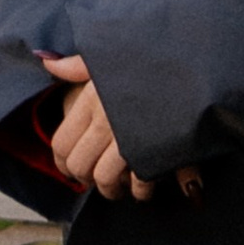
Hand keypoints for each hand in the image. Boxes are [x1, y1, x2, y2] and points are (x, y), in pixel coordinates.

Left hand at [38, 53, 153, 201]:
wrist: (196, 63)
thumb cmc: (155, 60)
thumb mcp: (113, 54)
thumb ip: (79, 64)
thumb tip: (47, 62)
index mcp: (92, 98)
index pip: (61, 143)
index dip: (63, 163)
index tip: (71, 170)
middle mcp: (106, 119)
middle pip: (80, 165)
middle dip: (86, 179)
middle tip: (98, 180)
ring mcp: (130, 136)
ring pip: (105, 178)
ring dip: (112, 189)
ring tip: (122, 187)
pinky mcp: (155, 150)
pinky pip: (138, 182)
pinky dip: (140, 189)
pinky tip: (146, 185)